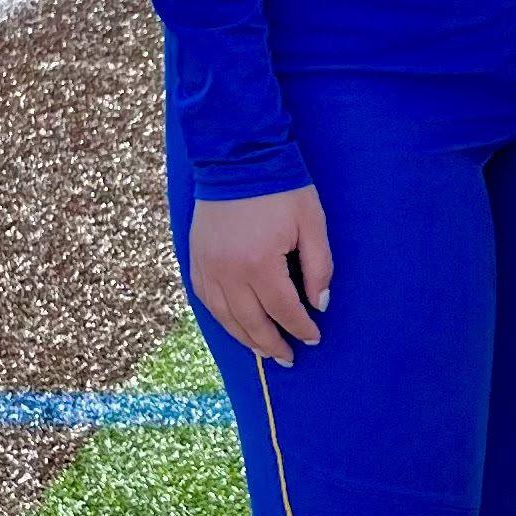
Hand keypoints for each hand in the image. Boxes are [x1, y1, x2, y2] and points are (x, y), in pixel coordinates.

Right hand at [189, 183, 330, 364]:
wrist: (237, 157)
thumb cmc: (281, 188)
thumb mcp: (311, 222)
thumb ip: (318, 266)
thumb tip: (319, 304)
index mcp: (260, 264)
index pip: (284, 310)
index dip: (300, 328)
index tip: (313, 338)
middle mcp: (229, 272)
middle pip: (252, 322)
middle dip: (272, 344)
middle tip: (288, 358)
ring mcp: (208, 267)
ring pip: (226, 317)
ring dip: (246, 338)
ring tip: (263, 351)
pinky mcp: (196, 259)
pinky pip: (206, 300)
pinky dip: (222, 318)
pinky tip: (235, 325)